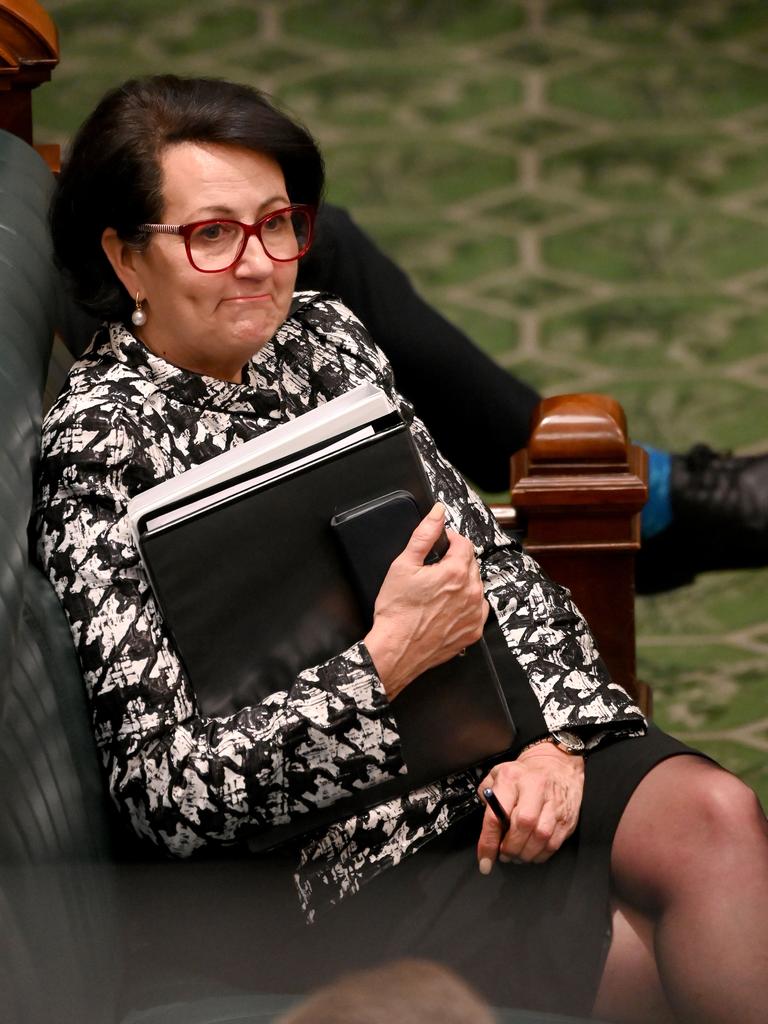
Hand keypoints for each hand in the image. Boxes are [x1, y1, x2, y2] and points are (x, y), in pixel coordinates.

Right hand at [364, 502, 488, 699]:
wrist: (395, 650)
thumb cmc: (396, 611)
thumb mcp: (403, 564)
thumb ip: (424, 534)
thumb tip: (438, 513)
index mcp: (456, 572)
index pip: (463, 544)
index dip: (449, 540)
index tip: (438, 546)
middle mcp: (471, 592)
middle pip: (470, 564)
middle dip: (454, 561)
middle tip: (432, 570)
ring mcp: (474, 614)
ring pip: (475, 586)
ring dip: (461, 582)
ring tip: (438, 591)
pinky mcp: (473, 632)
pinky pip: (477, 609)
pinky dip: (466, 604)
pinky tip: (447, 607)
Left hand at [476, 742, 584, 872]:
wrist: (558, 764)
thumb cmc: (524, 773)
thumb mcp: (498, 774)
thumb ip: (486, 796)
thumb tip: (485, 827)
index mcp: (512, 778)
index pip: (496, 815)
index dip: (488, 842)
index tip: (484, 861)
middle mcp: (535, 788)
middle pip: (523, 826)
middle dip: (510, 848)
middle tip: (504, 854)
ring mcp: (554, 804)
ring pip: (540, 837)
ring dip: (525, 854)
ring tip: (517, 855)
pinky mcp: (567, 818)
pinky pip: (553, 844)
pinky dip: (540, 854)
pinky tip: (532, 852)